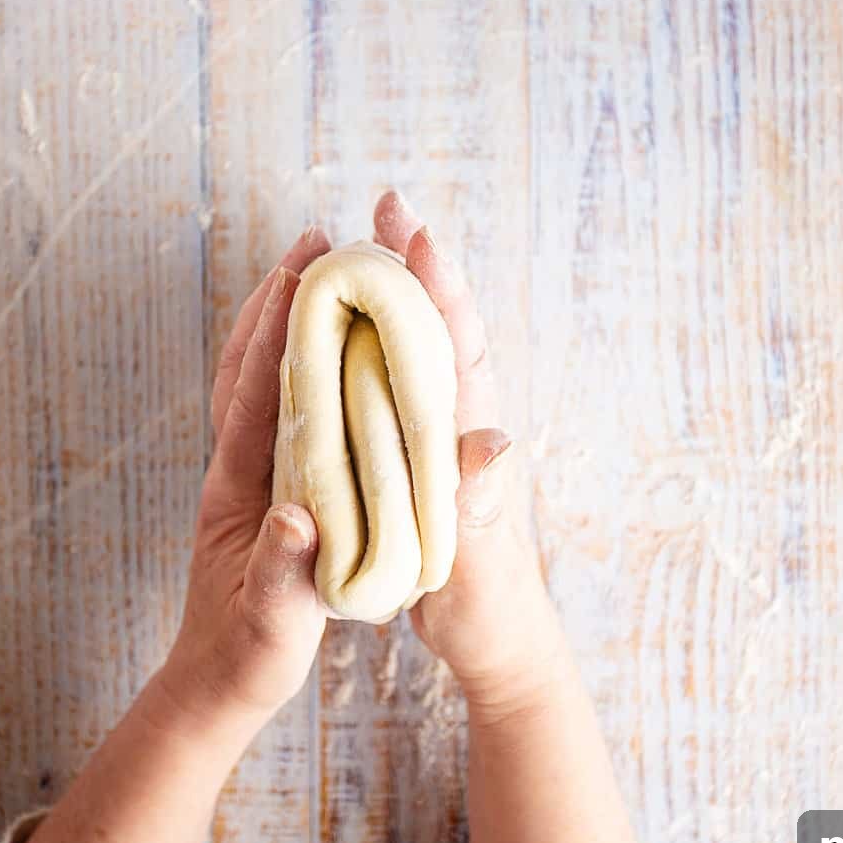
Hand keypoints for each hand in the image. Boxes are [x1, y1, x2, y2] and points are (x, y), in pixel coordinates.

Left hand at [158, 227, 332, 728]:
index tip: (301, 272)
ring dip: (281, 322)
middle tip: (315, 242)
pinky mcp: (261, 489)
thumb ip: (285, 574)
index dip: (276, 332)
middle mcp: (233, 471)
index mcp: (236, 493)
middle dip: (277, 301)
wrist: (216, 683)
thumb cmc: (247, 657)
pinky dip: (292, 364)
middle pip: (247, 367)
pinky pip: (274, 409)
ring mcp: (244, 476)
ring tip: (316, 270)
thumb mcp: (273, 626)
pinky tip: (320, 349)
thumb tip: (298, 516)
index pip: (253, 397)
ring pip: (257, 381)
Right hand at [371, 193, 563, 710]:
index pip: (457, 352)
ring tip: (362, 244)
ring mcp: (441, 438)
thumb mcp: (484, 563)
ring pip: (416, 350)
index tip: (417, 234)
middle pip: (439, 330)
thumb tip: (492, 441)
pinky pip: (394, 386)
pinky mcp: (421, 458)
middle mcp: (460, 426)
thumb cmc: (490, 603)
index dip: (439, 290)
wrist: (496, 636)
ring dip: (394, 294)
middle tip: (386, 206)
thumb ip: (482, 506)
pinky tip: (346, 330)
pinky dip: (373, 346)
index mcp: (472, 443)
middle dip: (415, 266)